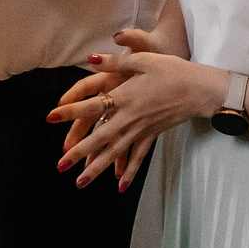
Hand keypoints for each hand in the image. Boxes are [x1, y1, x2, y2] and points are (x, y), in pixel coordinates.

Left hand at [47, 31, 220, 189]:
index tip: (50, 117)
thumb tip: (89, 59)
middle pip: (99, 138)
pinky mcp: (151, 135)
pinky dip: (129, 173)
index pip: (91, 106)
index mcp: (124, 96)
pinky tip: (119, 187)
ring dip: (97, 169)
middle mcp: (129, 116)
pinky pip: (137, 157)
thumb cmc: (170, 70)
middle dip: (78, 153)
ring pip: (115, 153)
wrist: (198, 88)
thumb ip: (115, 61)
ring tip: (80, 183)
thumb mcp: (142, 59)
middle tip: (59, 166)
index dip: (70, 112)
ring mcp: (141, 129)